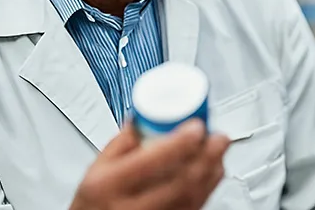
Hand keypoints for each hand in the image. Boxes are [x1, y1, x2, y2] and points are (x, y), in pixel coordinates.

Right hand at [70, 120, 229, 209]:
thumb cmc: (95, 200)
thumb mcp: (99, 166)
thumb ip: (124, 139)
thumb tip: (148, 113)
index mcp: (111, 184)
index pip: (152, 162)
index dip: (180, 143)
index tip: (197, 126)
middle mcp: (131, 207)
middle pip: (180, 181)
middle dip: (207, 155)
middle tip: (218, 136)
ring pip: (192, 197)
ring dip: (212, 170)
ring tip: (219, 149)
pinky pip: (194, 207)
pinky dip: (208, 187)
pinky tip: (212, 171)